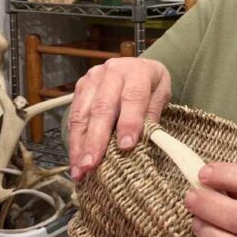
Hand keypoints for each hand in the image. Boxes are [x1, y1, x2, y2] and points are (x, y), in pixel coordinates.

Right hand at [68, 57, 170, 179]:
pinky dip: (74, 140)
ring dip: (79, 145)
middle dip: (96, 140)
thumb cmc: (151, 86)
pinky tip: (75, 160)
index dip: (129, 122)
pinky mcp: (80, 87)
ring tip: (80, 170)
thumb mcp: (161, 96)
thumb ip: (152, 116)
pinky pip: (74, 116)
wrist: (137, 67)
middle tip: (92, 165)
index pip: (133, 97)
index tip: (126, 147)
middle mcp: (113, 72)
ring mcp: (93, 79)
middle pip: (102, 108)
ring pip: (83, 114)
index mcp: (138, 72)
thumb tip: (144, 142)